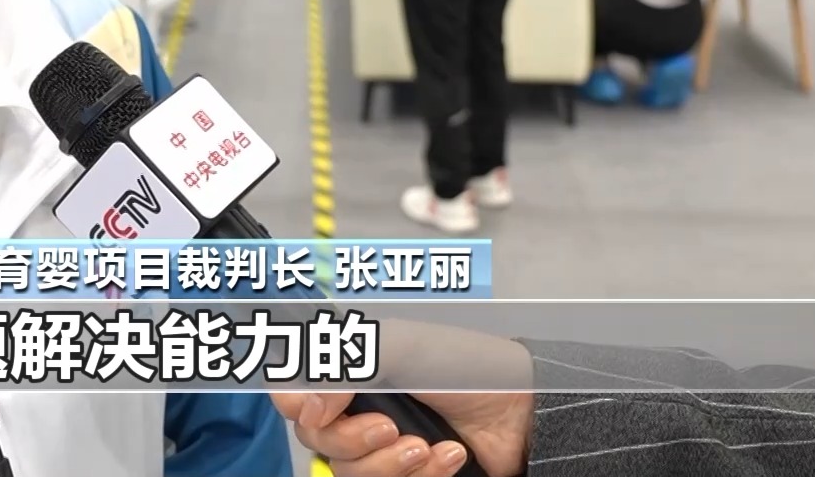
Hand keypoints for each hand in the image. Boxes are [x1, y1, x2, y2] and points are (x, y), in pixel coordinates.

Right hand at [273, 391, 532, 476]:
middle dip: (356, 443)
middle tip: (392, 429)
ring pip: (352, 474)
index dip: (297, 406)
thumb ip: (344, 369)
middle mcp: (357, 409)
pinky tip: (448, 457)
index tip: (321, 411)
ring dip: (393, 465)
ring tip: (429, 448)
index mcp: (349, 372)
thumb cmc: (463, 367)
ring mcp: (381, 447)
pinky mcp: (406, 475)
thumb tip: (305, 409)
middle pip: (319, 443)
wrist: (522, 411)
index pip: (292, 392)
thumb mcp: (399, 351)